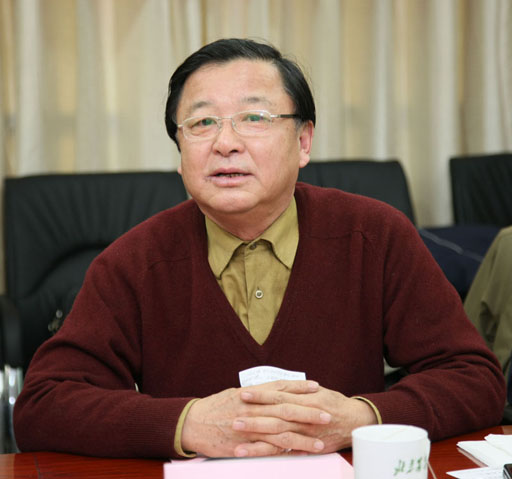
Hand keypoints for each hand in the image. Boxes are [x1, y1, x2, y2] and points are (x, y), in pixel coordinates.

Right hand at [181, 380, 328, 456]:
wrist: (192, 423)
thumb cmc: (214, 407)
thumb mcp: (235, 394)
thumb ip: (256, 393)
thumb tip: (274, 391)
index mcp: (251, 394)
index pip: (280, 387)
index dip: (299, 387)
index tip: (316, 387)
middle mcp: (253, 408)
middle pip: (286, 409)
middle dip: (308, 412)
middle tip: (327, 414)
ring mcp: (250, 427)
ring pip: (282, 432)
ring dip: (303, 437)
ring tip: (321, 441)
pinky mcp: (245, 445)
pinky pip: (269, 449)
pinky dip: (286, 452)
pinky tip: (299, 454)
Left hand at [233, 383, 377, 456]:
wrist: (355, 421)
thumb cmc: (334, 403)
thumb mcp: (317, 391)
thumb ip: (297, 389)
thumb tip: (277, 386)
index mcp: (305, 399)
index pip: (279, 396)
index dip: (261, 395)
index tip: (243, 393)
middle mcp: (305, 416)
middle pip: (276, 416)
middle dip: (254, 417)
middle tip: (233, 417)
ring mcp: (306, 433)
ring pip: (279, 436)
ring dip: (258, 438)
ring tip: (237, 440)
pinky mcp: (308, 446)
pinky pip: (287, 451)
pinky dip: (270, 453)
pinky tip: (255, 455)